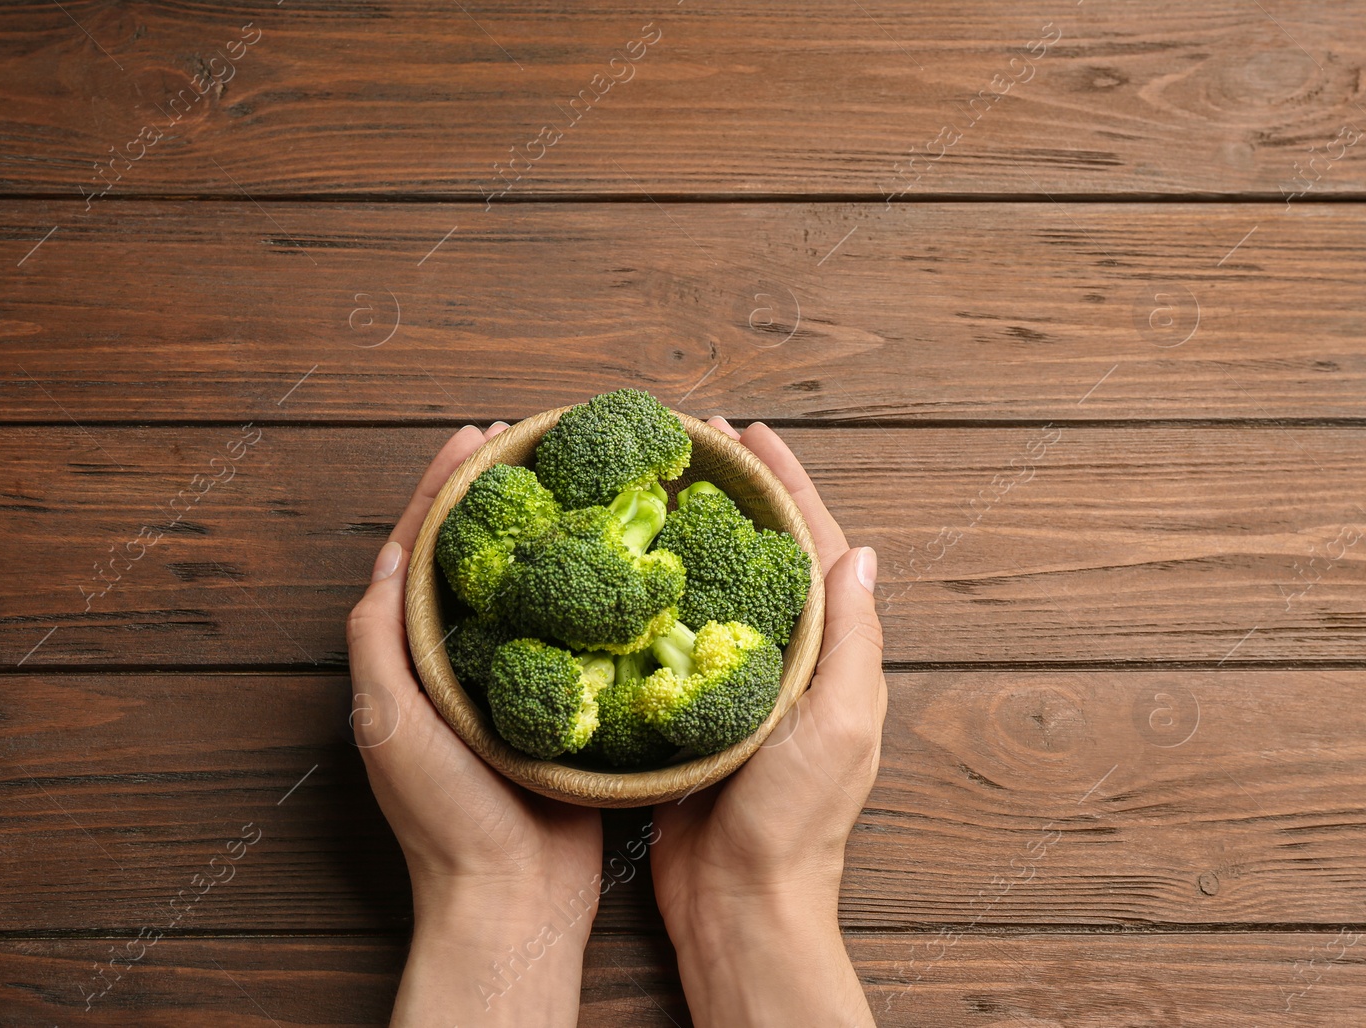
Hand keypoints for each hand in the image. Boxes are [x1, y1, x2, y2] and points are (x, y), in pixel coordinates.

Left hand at [347, 424, 604, 1026]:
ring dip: (550, 537)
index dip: (444, 490)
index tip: (476, 438)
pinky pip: (575, 633)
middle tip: (536, 447)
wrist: (513, 898)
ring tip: (581, 485)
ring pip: (531, 589)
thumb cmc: (445, 814)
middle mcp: (462, 662)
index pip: (422, 551)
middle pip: (479, 560)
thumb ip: (377, 635)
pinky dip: (590, 592)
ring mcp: (516, 682)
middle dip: (501, 500)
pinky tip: (622, 562)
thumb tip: (388, 551)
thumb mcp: (387, 718)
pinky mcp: (566, 705)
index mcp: (413, 658)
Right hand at [651, 418, 885, 1027]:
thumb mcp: (839, 721)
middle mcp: (782, 659)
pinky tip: (621, 569)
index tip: (748, 434)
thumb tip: (863, 553)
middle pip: (760, 555)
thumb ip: (852, 639)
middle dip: (733, 495)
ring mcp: (732, 682)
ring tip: (653, 486)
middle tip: (691, 445)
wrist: (738, 900)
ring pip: (712, 587)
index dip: (785, 484)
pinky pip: (670, 635)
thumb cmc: (796, 819)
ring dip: (689, 534)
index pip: (812, 546)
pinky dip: (654, 594)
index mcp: (827, 654)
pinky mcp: (686, 709)